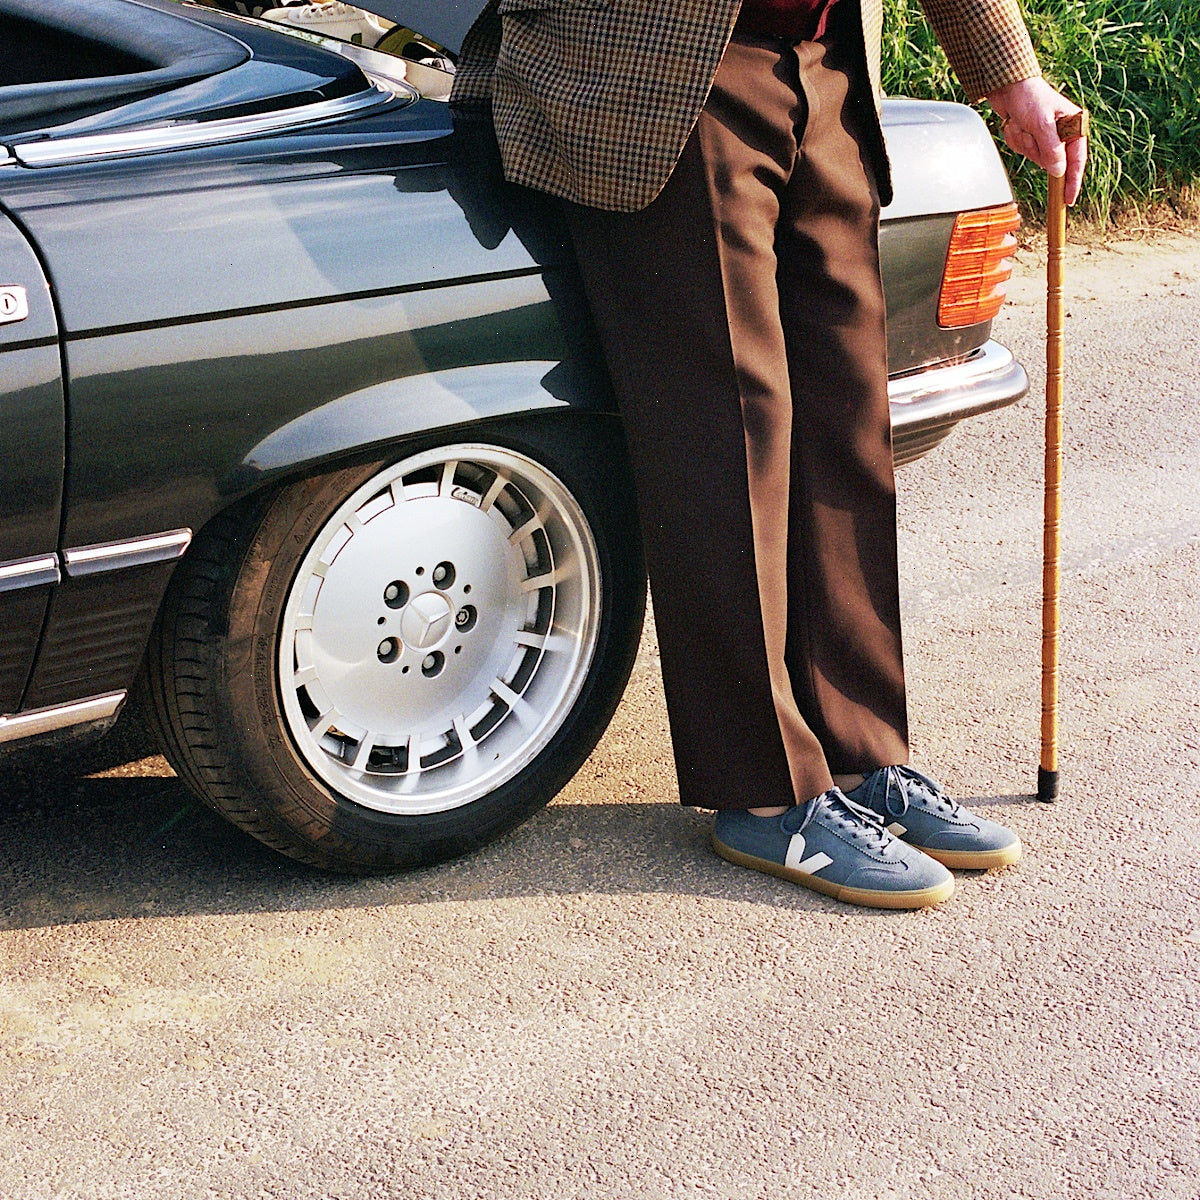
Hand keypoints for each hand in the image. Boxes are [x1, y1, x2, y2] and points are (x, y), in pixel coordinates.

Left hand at [985, 76, 1087, 205]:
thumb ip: (1052, 149)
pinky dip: (1017, 141)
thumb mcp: (1041, 124)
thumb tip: (1060, 172)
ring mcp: (1046, 137)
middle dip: (1036, 149)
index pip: (1077, 160)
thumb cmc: (1029, 98)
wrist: (1006, 87)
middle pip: (1052, 161)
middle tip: (1029, 130)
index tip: (1068, 200)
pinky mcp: (1032, 138)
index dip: (1073, 181)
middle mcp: (1062, 132)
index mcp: (1073, 125)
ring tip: (1022, 123)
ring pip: (1036, 157)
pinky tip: (1016, 125)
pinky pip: (1024, 151)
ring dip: (1025, 144)